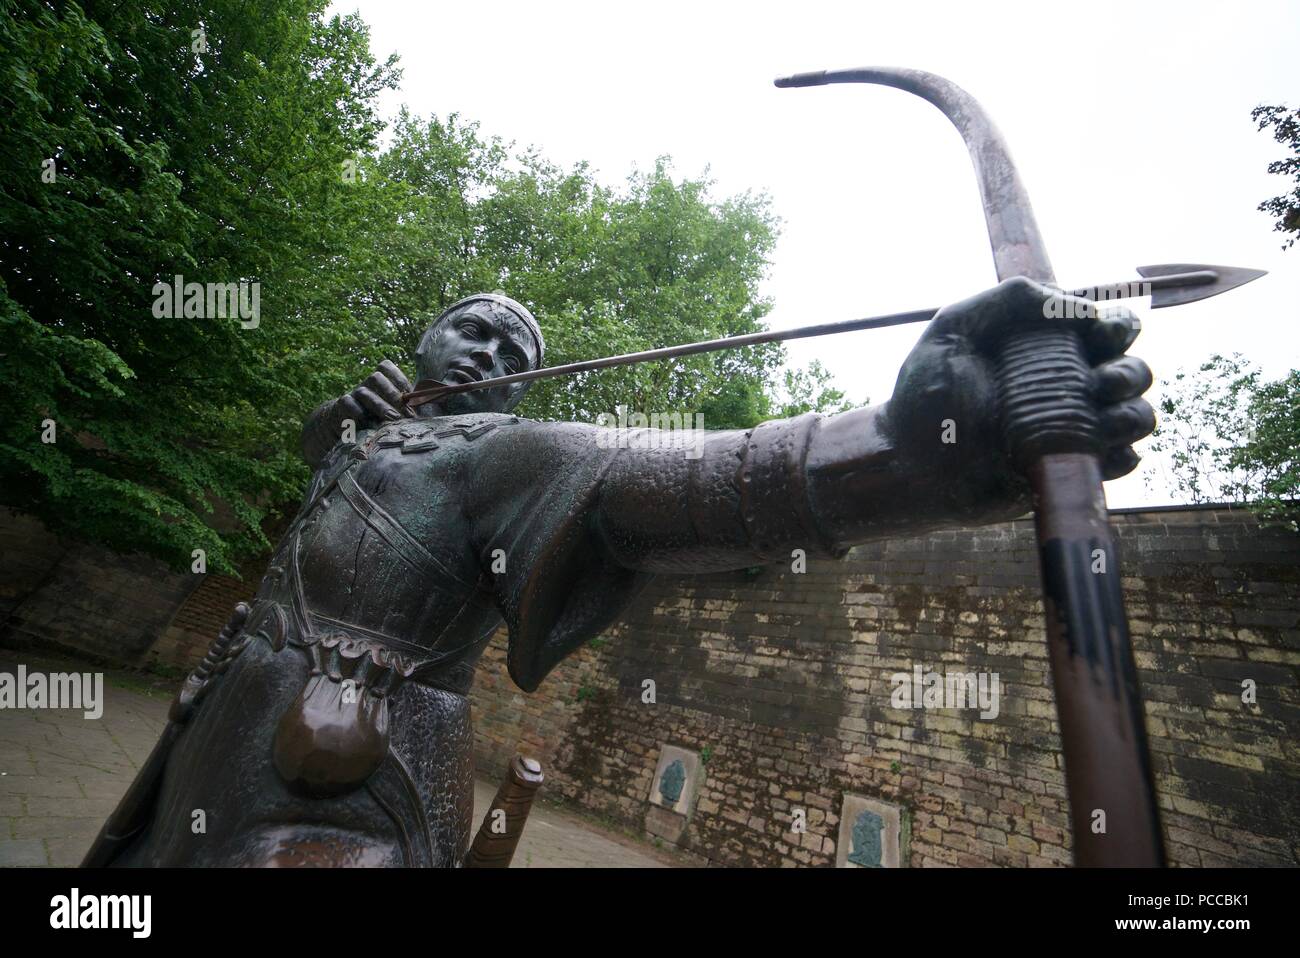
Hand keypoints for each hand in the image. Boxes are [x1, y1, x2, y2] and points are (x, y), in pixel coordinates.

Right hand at [334, 359, 411, 429]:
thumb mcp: (393, 408)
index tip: (411, 396)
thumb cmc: (377, 416)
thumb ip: (408, 403)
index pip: (386, 367)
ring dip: (380, 406)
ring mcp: (352, 394)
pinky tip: (371, 425)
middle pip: (376, 377)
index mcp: (379, 380)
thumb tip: (430, 401)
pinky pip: (347, 403)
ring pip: (363, 392)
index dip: (399, 379)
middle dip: (393, 395)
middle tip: (406, 413)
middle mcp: (365, 384)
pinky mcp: (341, 406)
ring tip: (393, 419)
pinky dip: (359, 413)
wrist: (346, 425)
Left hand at [885, 277, 1154, 517]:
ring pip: (1135, 416)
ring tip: (1100, 418)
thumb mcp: (952, 331)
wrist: (910, 466)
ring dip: (1131, 414)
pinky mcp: (1070, 469)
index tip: (1101, 332)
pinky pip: (1121, 462)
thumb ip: (1006, 300)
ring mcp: (1072, 430)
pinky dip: (1121, 455)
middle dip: (1130, 371)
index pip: (1106, 327)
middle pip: (1132, 371)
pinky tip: (1095, 450)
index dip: (1117, 324)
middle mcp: (1067, 386)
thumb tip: (1077, 305)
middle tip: (1101, 382)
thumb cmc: (924, 397)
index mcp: (1046, 349)